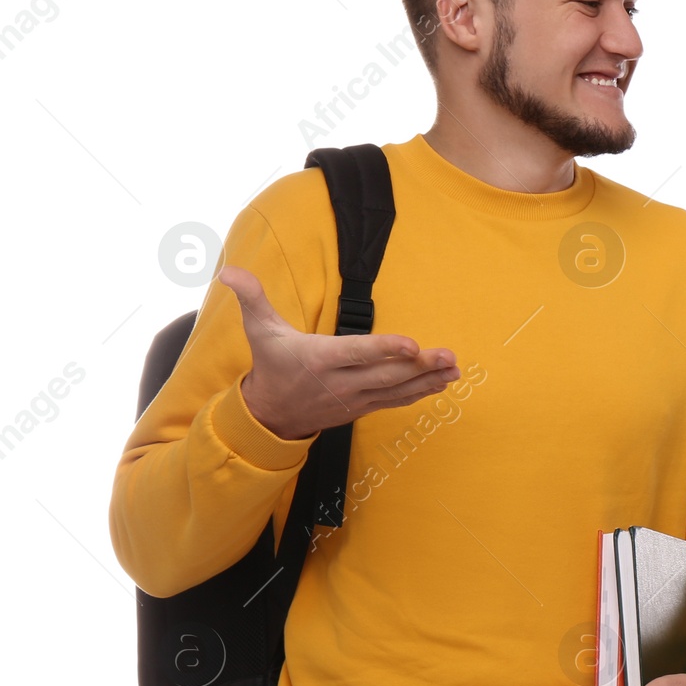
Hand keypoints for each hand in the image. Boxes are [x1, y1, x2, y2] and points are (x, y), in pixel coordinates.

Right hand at [220, 265, 459, 440]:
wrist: (271, 415)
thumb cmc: (272, 364)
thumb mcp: (259, 329)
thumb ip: (252, 297)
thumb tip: (230, 270)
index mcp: (319, 359)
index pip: (357, 353)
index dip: (385, 349)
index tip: (412, 344)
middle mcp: (341, 382)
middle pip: (386, 374)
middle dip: (420, 366)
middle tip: (448, 355)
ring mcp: (355, 398)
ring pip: (396, 390)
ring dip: (428, 379)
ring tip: (455, 369)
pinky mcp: (364, 407)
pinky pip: (396, 400)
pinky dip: (421, 392)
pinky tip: (443, 383)